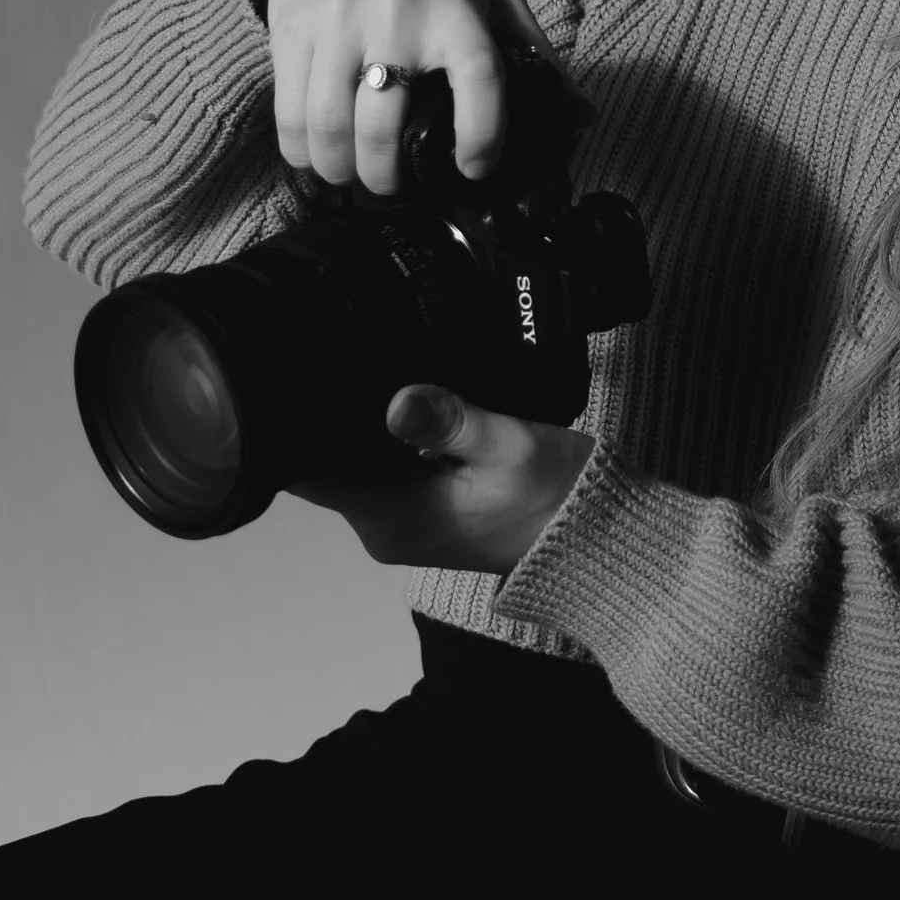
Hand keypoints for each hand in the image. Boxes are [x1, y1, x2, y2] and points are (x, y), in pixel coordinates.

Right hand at [260, 0, 569, 191]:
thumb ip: (533, 52)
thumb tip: (582, 115)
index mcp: (453, 11)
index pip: (480, 78)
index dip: (481, 135)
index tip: (473, 167)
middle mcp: (396, 18)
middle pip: (384, 129)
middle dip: (386, 179)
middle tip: (392, 188)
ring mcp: (339, 26)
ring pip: (330, 130)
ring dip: (341, 172)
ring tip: (353, 177)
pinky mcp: (293, 33)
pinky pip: (291, 116)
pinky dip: (302, 153)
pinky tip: (317, 156)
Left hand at [313, 387, 593, 574]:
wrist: (593, 540)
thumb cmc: (553, 495)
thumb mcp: (507, 446)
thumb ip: (448, 422)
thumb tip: (396, 401)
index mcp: (391, 519)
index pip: (313, 473)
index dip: (306, 423)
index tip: (314, 377)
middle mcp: (382, 528)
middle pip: (328, 463)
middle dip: (337, 415)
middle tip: (354, 358)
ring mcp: (399, 522)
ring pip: (356, 462)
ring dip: (366, 425)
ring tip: (383, 374)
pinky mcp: (418, 512)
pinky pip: (382, 469)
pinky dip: (389, 440)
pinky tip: (409, 405)